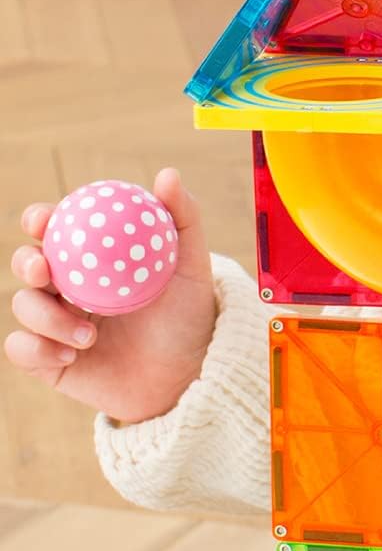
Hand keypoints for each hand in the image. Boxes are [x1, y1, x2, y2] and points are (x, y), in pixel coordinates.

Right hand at [6, 168, 217, 423]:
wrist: (187, 376)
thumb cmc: (189, 316)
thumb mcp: (191, 267)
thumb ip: (182, 220)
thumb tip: (167, 175)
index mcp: (94, 259)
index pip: (57, 229)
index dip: (41, 218)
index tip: (45, 220)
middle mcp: (69, 287)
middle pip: (27, 263)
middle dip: (25, 262)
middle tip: (45, 271)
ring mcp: (55, 323)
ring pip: (24, 306)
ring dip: (46, 317)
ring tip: (89, 337)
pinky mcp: (47, 359)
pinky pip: (21, 348)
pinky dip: (38, 349)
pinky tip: (70, 357)